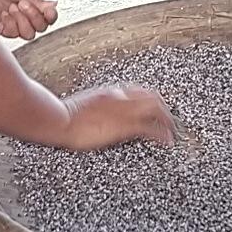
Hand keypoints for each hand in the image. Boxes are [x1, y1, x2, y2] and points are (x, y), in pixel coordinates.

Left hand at [0, 0, 57, 40]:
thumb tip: (53, 5)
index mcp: (34, 6)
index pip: (49, 18)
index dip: (51, 16)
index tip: (48, 10)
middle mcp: (26, 17)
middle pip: (41, 28)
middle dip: (34, 16)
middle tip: (23, 3)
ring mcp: (15, 24)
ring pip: (29, 34)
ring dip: (22, 20)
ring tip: (12, 7)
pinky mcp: (3, 29)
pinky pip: (13, 34)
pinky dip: (10, 23)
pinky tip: (4, 13)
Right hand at [60, 87, 175, 149]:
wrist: (58, 118)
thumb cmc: (63, 115)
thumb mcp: (83, 105)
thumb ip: (95, 106)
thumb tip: (97, 111)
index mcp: (110, 92)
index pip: (138, 90)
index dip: (151, 98)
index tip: (156, 105)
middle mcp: (120, 97)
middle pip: (152, 97)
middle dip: (164, 108)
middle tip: (169, 119)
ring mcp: (123, 111)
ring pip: (156, 110)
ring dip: (167, 120)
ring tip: (173, 131)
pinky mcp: (123, 127)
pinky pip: (150, 129)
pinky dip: (161, 135)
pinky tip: (166, 141)